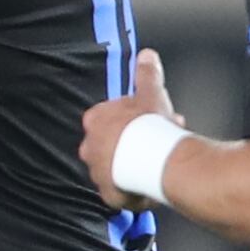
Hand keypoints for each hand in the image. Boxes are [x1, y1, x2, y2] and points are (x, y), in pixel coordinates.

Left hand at [79, 49, 184, 208]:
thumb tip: (146, 56)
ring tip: (155, 162)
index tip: (146, 120)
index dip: (130, 119)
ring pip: (115, 168)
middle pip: (111, 143)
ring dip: (132, 164)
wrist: (159, 160)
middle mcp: (90, 148)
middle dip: (132, 141)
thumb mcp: (151, 92)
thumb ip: (146, 74)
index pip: (107, 117)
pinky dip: (133, 188)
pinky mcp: (109, 194)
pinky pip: (120, 191)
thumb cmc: (152, 126)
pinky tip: (149, 183)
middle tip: (155, 140)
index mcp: (95, 121)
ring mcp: (97, 172)